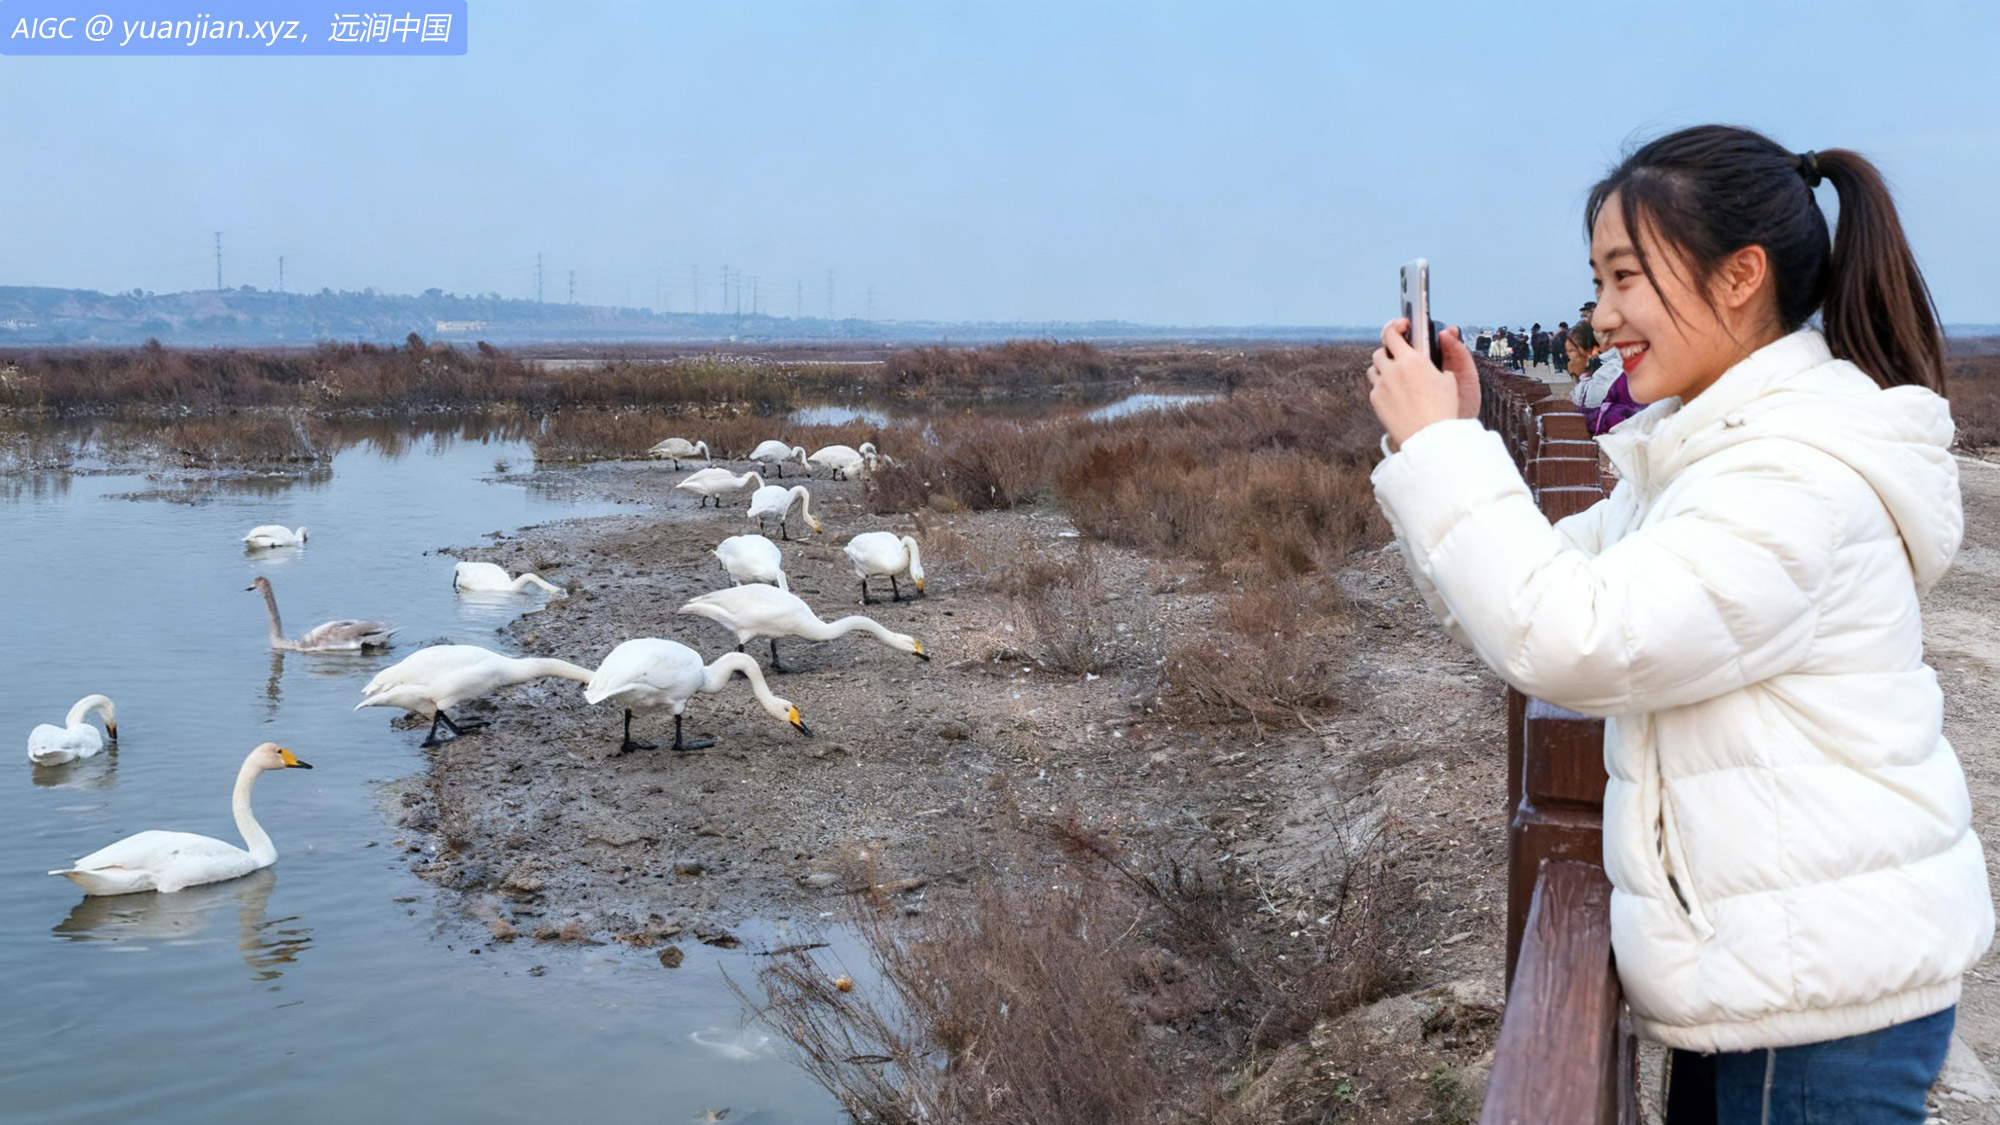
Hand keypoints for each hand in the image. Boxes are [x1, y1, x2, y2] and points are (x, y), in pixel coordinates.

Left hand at [1369, 320, 1478, 450]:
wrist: (1429, 437)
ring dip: (1382, 368)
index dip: (1395, 326)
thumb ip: (1438, 361)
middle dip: (1388, 350)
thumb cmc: (1443, 409)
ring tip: (1395, 374)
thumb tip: (1435, 353)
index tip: (1401, 326)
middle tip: (1397, 354)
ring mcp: (1381, 386)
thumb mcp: (1449, 379)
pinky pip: (1374, 387)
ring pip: (1373, 368)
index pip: (1392, 333)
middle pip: (1380, 351)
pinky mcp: (1375, 401)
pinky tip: (1394, 393)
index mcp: (1412, 360)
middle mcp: (1392, 370)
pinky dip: (1382, 386)